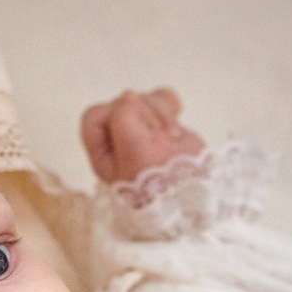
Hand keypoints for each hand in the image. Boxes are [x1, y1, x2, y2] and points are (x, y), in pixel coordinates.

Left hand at [81, 88, 205, 184]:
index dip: (114, 114)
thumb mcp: (135, 152)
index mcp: (104, 153)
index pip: (95, 117)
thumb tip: (127, 96)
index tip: (134, 126)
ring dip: (160, 110)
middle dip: (143, 113)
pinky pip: (161, 101)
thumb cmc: (161, 182)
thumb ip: (124, 119)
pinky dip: (169, 103)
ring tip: (172, 134)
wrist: (196, 195)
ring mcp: (142, 133)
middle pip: (121, 104)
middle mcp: (119, 141)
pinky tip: (178, 111)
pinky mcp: (163, 127)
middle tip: (159, 134)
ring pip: (142, 100)